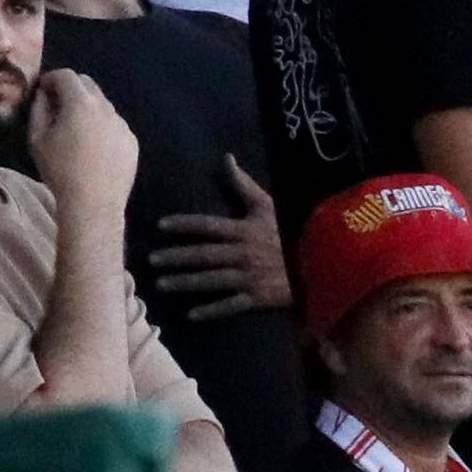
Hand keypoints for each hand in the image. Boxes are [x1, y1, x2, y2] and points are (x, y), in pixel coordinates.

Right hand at [30, 69, 136, 219]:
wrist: (93, 205)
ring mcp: (122, 125)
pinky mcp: (132, 142)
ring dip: (87, 107)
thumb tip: (43, 94)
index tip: (42, 91)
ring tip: (76, 131)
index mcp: (80, 103)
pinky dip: (102, 126)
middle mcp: (105, 107)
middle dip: (70, 88)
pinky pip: (114, 124)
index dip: (51, 79)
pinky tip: (94, 148)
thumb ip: (38, 109)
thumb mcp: (37, 138)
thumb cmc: (60, 171)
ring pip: (102, 104)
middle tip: (57, 106)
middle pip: (87, 84)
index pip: (66, 75)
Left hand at [145, 157, 293, 323]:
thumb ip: (244, 184)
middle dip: (176, 257)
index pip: (207, 225)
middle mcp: (242, 254)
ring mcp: (249, 277)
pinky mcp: (258, 298)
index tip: (160, 226)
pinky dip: (211, 310)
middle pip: (203, 255)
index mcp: (243, 230)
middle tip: (150, 260)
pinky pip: (231, 304)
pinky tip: (190, 314)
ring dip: (185, 282)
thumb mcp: (268, 204)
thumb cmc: (291, 230)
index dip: (183, 225)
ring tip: (161, 284)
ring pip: (211, 280)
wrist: (321, 262)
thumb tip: (226, 157)